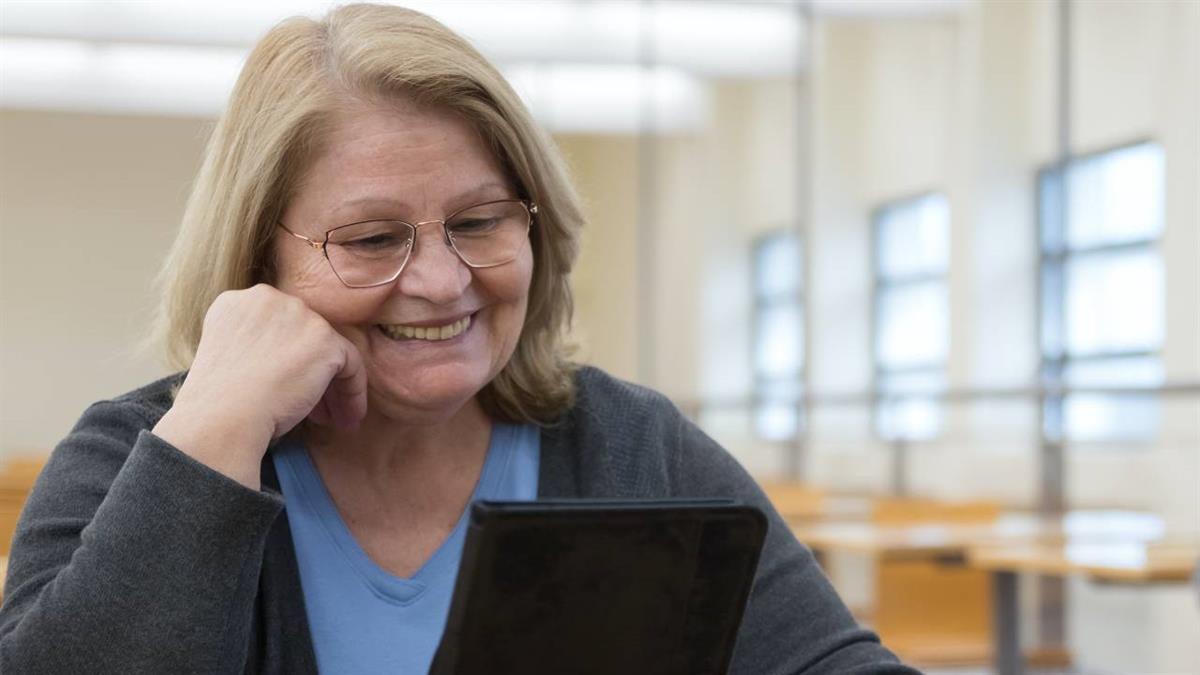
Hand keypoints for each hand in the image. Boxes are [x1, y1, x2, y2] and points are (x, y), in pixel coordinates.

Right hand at [152, 284, 367, 488]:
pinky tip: (347, 418)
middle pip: (305, 335)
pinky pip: (351, 364)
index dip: (285, 360)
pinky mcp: (324, 339)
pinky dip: (353, 392)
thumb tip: (281, 365)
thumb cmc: (218, 405)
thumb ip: (252, 348)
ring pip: (328, 350)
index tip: (286, 389)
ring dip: (332, 386)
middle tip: (315, 408)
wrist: (221, 418)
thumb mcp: (226, 361)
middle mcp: (268, 298)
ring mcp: (299, 315)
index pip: (276, 328)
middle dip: (310, 372)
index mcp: (236, 303)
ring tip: (333, 418)